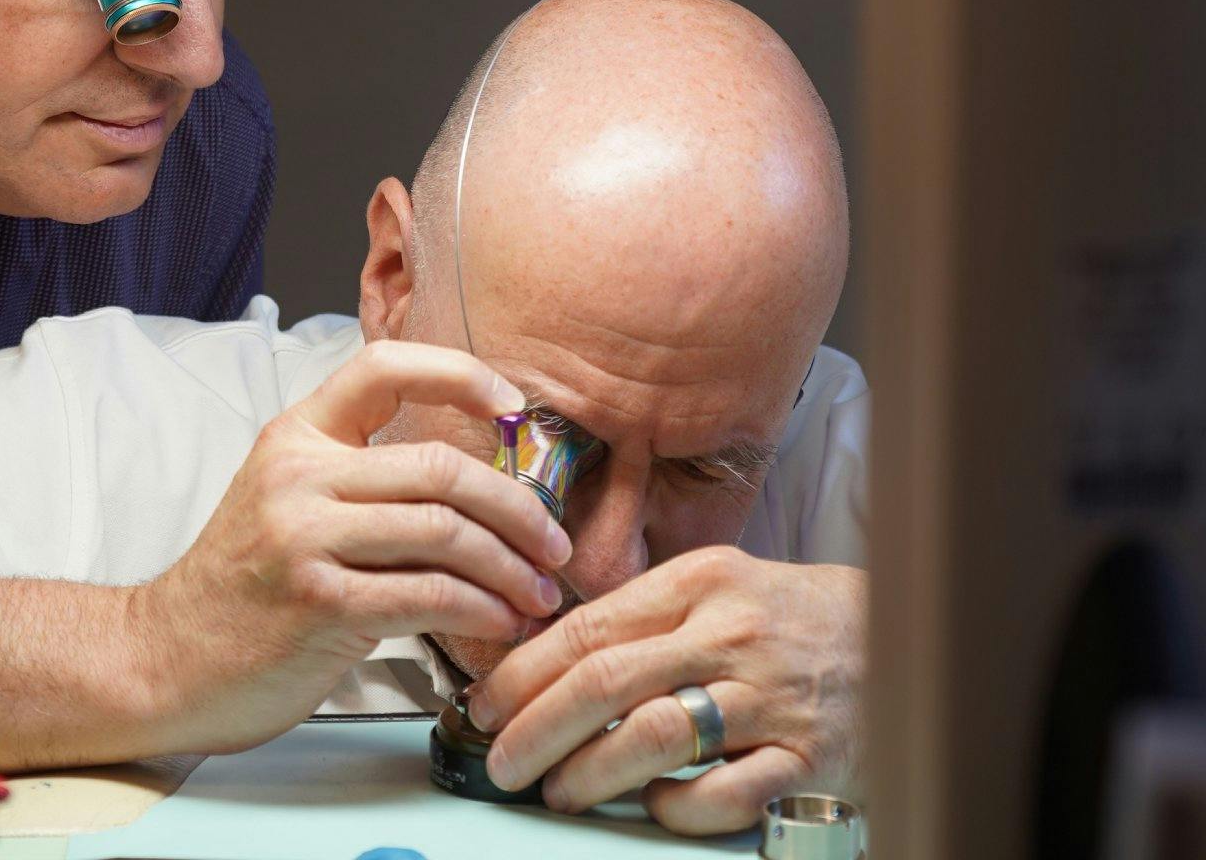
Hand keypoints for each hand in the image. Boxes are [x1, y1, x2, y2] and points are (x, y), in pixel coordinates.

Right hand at [134, 339, 571, 752]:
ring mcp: (303, 536)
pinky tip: (500, 623)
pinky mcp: (317, 602)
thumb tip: (481, 489)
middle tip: (555, 545)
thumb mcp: (289, 504)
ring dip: (511, 568)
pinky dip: (481, 610)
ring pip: (445, 532)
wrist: (163, 658)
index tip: (515, 408)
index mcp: (296, 435)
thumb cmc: (242, 588)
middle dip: (519, 508)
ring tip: (539, 595)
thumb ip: (365, 483)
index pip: (384, 366)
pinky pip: (429, 595)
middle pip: (441, 467)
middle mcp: (298, 473)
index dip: (460, 375)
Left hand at [468, 547, 863, 832]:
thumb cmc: (787, 614)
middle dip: (536, 729)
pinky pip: (723, 795)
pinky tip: (653, 806)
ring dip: (590, 773)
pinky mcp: (806, 758)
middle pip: (606, 683)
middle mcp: (730, 634)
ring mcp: (769, 698)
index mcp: (698, 583)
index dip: (523, 674)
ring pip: (654, 737)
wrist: (904, 632)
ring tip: (559, 790)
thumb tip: (544, 657)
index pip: (587, 630)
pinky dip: (675, 808)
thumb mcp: (713, 587)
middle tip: (503, 761)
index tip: (486, 705)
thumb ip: (639, 616)